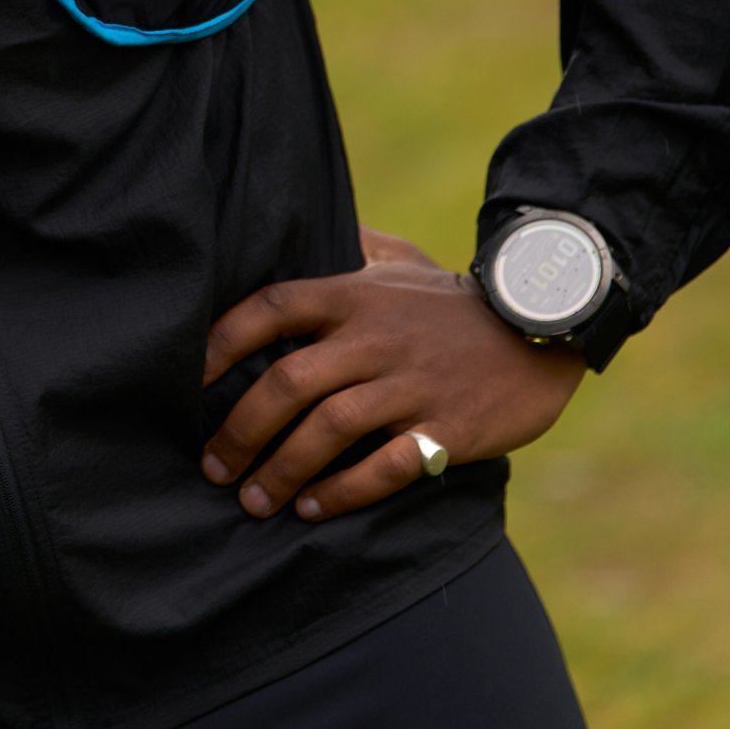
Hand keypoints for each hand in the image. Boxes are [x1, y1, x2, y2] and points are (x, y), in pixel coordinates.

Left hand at [200, 224, 582, 523]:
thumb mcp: (400, 261)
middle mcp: (375, 337)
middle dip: (239, 430)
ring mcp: (412, 384)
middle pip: (288, 381)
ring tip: (253, 500)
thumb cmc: (455, 300)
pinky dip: (342, 491)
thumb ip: (350, 246)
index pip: (271, 307)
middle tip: (213, 467)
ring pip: (328, 428)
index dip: (220, 342)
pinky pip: (385, 466)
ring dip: (282, 469)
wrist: (543, 328)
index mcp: (354, 295)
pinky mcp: (447, 427)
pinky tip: (312, 508)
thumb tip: (308, 220)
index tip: (186, 380)